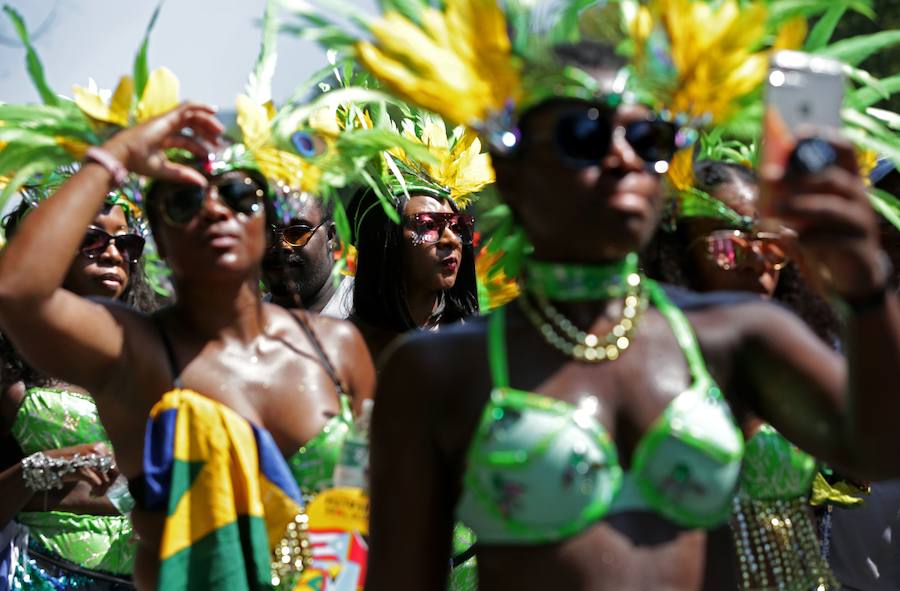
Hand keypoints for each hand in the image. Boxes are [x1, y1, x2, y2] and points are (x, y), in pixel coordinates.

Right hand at [42, 442, 118, 495]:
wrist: (45, 464)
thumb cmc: (67, 463)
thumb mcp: (86, 458)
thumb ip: (101, 463)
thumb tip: (116, 474)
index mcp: (100, 446)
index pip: (116, 462)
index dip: (113, 475)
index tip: (106, 483)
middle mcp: (97, 450)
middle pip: (115, 470)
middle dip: (110, 483)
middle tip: (101, 490)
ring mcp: (89, 460)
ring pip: (107, 479)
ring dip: (103, 490)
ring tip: (96, 493)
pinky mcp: (82, 470)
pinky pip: (98, 484)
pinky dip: (97, 491)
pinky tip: (92, 493)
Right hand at [102, 102, 223, 186]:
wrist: (123, 154)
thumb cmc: (138, 163)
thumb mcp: (165, 170)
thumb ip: (183, 175)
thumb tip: (203, 183)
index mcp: (163, 140)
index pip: (186, 140)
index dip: (200, 148)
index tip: (211, 157)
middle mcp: (166, 128)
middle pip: (191, 126)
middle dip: (206, 133)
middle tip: (218, 144)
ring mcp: (166, 120)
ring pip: (191, 116)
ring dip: (207, 121)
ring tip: (219, 131)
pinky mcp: (167, 116)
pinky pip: (187, 107)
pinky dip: (201, 106)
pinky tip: (213, 111)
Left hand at [761, 135, 885, 299]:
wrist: (850, 281)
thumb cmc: (824, 239)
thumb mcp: (807, 215)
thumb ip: (792, 195)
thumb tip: (764, 173)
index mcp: (847, 183)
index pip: (844, 152)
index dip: (825, 138)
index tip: (800, 131)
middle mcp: (857, 198)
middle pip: (833, 178)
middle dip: (798, 176)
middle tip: (767, 175)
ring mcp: (860, 223)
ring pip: (832, 207)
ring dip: (799, 205)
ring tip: (772, 209)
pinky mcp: (856, 248)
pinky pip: (831, 238)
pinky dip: (806, 236)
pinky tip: (786, 237)